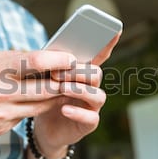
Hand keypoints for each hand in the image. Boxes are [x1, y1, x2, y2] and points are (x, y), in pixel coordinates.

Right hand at [0, 50, 75, 142]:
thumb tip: (46, 57)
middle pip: (47, 87)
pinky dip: (37, 109)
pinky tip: (41, 102)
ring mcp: (1, 113)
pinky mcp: (1, 128)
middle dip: (65, 82)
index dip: (59, 60)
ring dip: (56, 98)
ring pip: (42, 106)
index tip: (72, 59)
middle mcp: (0, 92)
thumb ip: (15, 59)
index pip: (36, 61)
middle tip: (78, 77)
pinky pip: (27, 117)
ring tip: (66, 89)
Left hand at [33, 32, 120, 154]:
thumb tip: (50, 52)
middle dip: (78, 71)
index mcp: (83, 73)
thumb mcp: (45, 79)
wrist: (42, 128)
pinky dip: (78, 113)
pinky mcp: (88, 123)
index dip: (108, 44)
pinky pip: (91, 118)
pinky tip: (64, 109)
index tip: (114, 30)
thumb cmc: (45, 98)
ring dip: (79, 89)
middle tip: (55, 73)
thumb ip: (52, 66)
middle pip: (96, 74)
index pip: (99, 56)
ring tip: (61, 88)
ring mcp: (92, 106)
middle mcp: (92, 88)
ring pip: (97, 95)